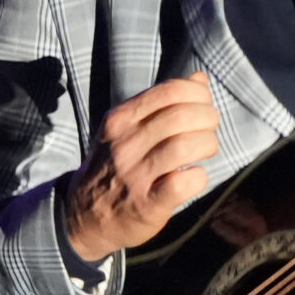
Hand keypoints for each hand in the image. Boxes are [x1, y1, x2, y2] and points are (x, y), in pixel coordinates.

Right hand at [62, 72, 220, 262]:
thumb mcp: (127, 129)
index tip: (203, 106)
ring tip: (206, 150)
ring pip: (184, 146)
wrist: (85, 215)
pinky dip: (198, 177)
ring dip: (207, 145)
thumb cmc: (114, 166)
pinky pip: (183, 183)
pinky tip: (194, 176)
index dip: (197, 95)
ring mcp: (135, 174)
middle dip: (208, 119)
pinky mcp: (147, 204)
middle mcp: (125, 144)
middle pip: (181, 116)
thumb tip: (199, 79)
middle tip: (209, 129)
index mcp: (120, 119)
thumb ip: (162, 104)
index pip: (169, 91)